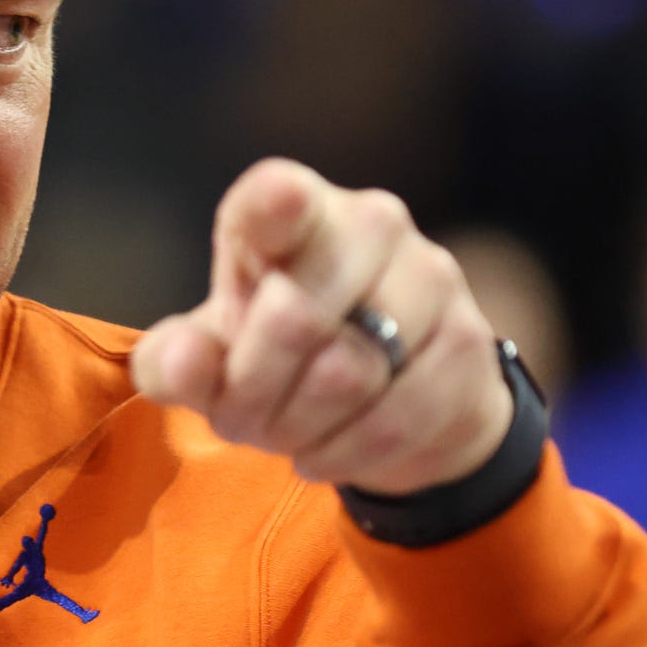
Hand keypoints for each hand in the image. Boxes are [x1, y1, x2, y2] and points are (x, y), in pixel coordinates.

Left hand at [132, 158, 514, 496]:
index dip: (277, 203)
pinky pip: (397, 417)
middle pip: (295, 317)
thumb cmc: (277, 358)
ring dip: (303, 428)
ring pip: (350, 374)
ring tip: (291, 431)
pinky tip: (333, 448)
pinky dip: (351, 452)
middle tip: (245, 416)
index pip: (279, 195)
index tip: (282, 202)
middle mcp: (369, 222)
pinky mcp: (469, 338)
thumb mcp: (214, 361)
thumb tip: (183, 361)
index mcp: (291, 211)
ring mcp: (429, 275)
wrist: (390, 402)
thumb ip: (177, 362)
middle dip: (255, 390)